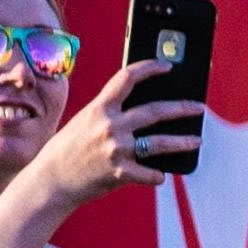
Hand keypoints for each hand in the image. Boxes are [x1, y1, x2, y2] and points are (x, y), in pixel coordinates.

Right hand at [36, 69, 204, 202]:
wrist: (49, 181)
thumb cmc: (67, 150)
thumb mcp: (83, 123)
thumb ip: (109, 115)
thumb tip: (144, 112)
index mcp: (99, 108)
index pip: (127, 78)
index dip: (150, 68)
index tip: (167, 66)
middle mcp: (109, 126)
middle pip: (155, 111)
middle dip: (182, 108)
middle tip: (198, 107)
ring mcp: (116, 149)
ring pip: (160, 143)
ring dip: (182, 142)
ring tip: (196, 140)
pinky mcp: (120, 172)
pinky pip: (150, 174)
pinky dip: (157, 175)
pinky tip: (161, 175)